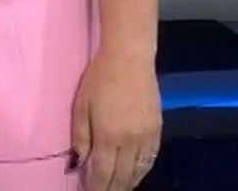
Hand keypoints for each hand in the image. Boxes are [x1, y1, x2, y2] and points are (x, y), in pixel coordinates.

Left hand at [72, 50, 161, 190]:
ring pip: (139, 171)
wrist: (130, 59)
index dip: (96, 187)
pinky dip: (142, 171)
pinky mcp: (158, 130)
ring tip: (117, 188)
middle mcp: (131, 142)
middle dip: (112, 189)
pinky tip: (135, 174)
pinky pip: (151, 159)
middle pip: (123, 176)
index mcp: (109, 136)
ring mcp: (148, 137)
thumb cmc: (98, 79)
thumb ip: (80, 136)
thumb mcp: (80, 106)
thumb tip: (79, 162)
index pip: (103, 173)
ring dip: (128, 183)